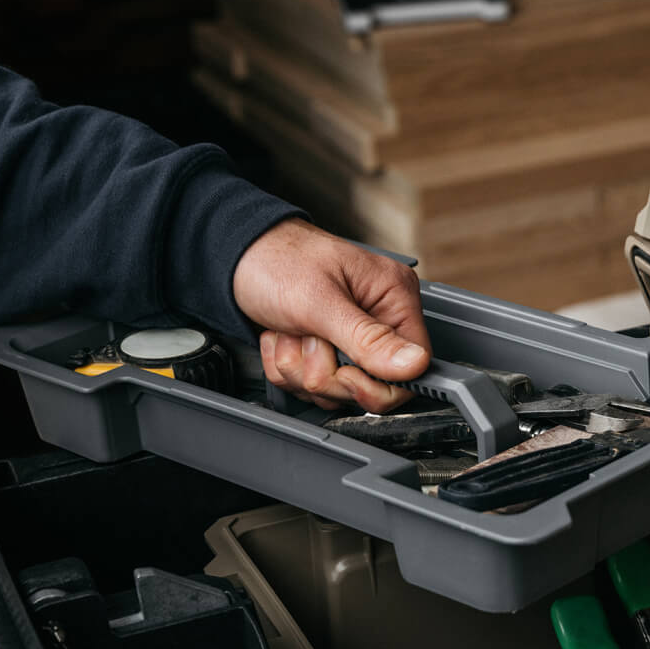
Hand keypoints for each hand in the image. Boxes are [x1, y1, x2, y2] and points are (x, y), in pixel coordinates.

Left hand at [233, 218, 430, 412]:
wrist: (234, 257)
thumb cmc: (275, 260)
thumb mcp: (320, 301)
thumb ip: (367, 338)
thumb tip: (415, 365)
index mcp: (394, 297)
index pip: (413, 367)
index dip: (376, 384)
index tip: (344, 374)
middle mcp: (379, 319)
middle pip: (372, 387)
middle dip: (326, 372)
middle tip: (307, 338)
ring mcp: (351, 339)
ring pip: (337, 391)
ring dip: (301, 369)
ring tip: (290, 332)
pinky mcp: (326, 351)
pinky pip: (312, 387)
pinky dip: (288, 367)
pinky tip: (283, 337)